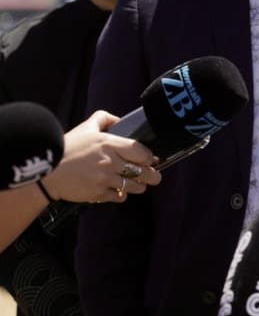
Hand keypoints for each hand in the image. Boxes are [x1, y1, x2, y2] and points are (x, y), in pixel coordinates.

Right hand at [40, 110, 161, 203]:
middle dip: (153, 175)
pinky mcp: (98, 193)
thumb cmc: (67, 148)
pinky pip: (120, 196)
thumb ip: (104, 118)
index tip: (151, 159)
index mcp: (109, 143)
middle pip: (144, 171)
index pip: (142, 152)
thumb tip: (120, 120)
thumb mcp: (86, 127)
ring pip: (135, 186)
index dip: (150, 157)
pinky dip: (122, 194)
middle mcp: (110, 162)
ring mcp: (104, 179)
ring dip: (140, 185)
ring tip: (139, 183)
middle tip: (154, 175)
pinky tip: (119, 190)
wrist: (47, 172)